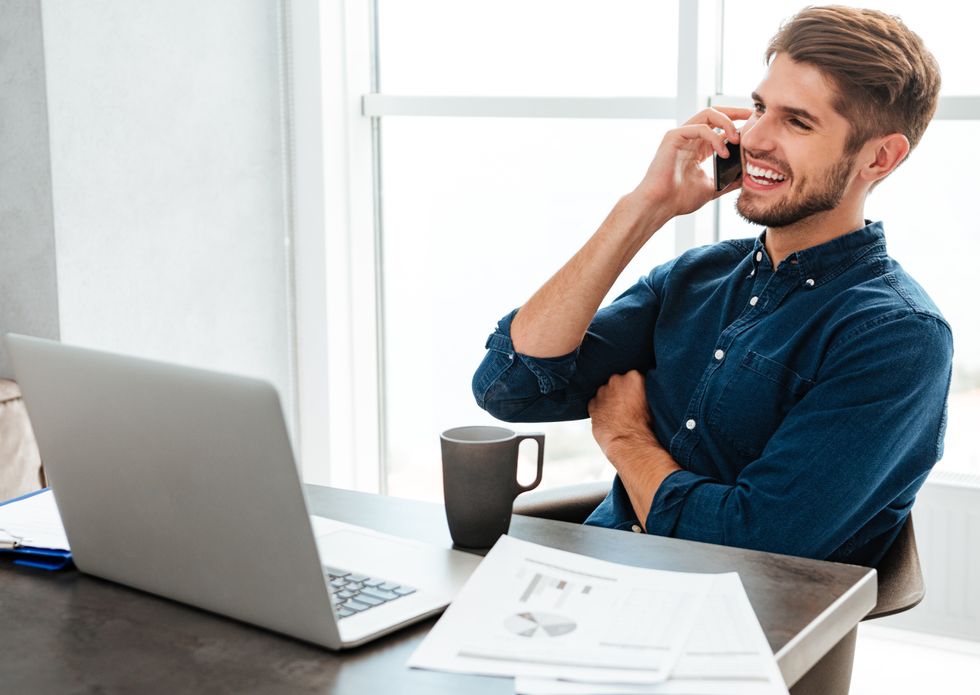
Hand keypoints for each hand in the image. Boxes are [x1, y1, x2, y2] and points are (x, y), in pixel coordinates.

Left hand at [588, 370, 658, 456]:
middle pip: (618, 383)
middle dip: (621, 392)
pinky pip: (596, 404)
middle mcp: (616, 380)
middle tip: (628, 407)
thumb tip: (641, 391)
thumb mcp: (654, 402)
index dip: (635, 389)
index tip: (637, 397)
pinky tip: (610, 419)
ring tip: (619, 415)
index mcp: (633, 376)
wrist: (629, 442)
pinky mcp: (592, 404)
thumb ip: (644, 390)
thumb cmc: (644, 425)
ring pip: (606, 393)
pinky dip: (601, 409)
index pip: (633, 378)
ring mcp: (602, 391)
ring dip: (610, 400)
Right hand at [632, 106, 751, 217]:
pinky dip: (715, 137)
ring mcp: (680, 136)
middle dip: (735, 113)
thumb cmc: (679, 199)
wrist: (660, 205)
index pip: (719, 126)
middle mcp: (689, 138)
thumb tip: (748, 177)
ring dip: (727, 123)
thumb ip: (728, 180)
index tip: (754, 128)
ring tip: (738, 139)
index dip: (737, 124)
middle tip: (752, 118)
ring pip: (708, 114)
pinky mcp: (673, 137)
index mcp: (697, 148)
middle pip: (715, 113)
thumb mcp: (712, 188)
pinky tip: (723, 152)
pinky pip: (699, 127)